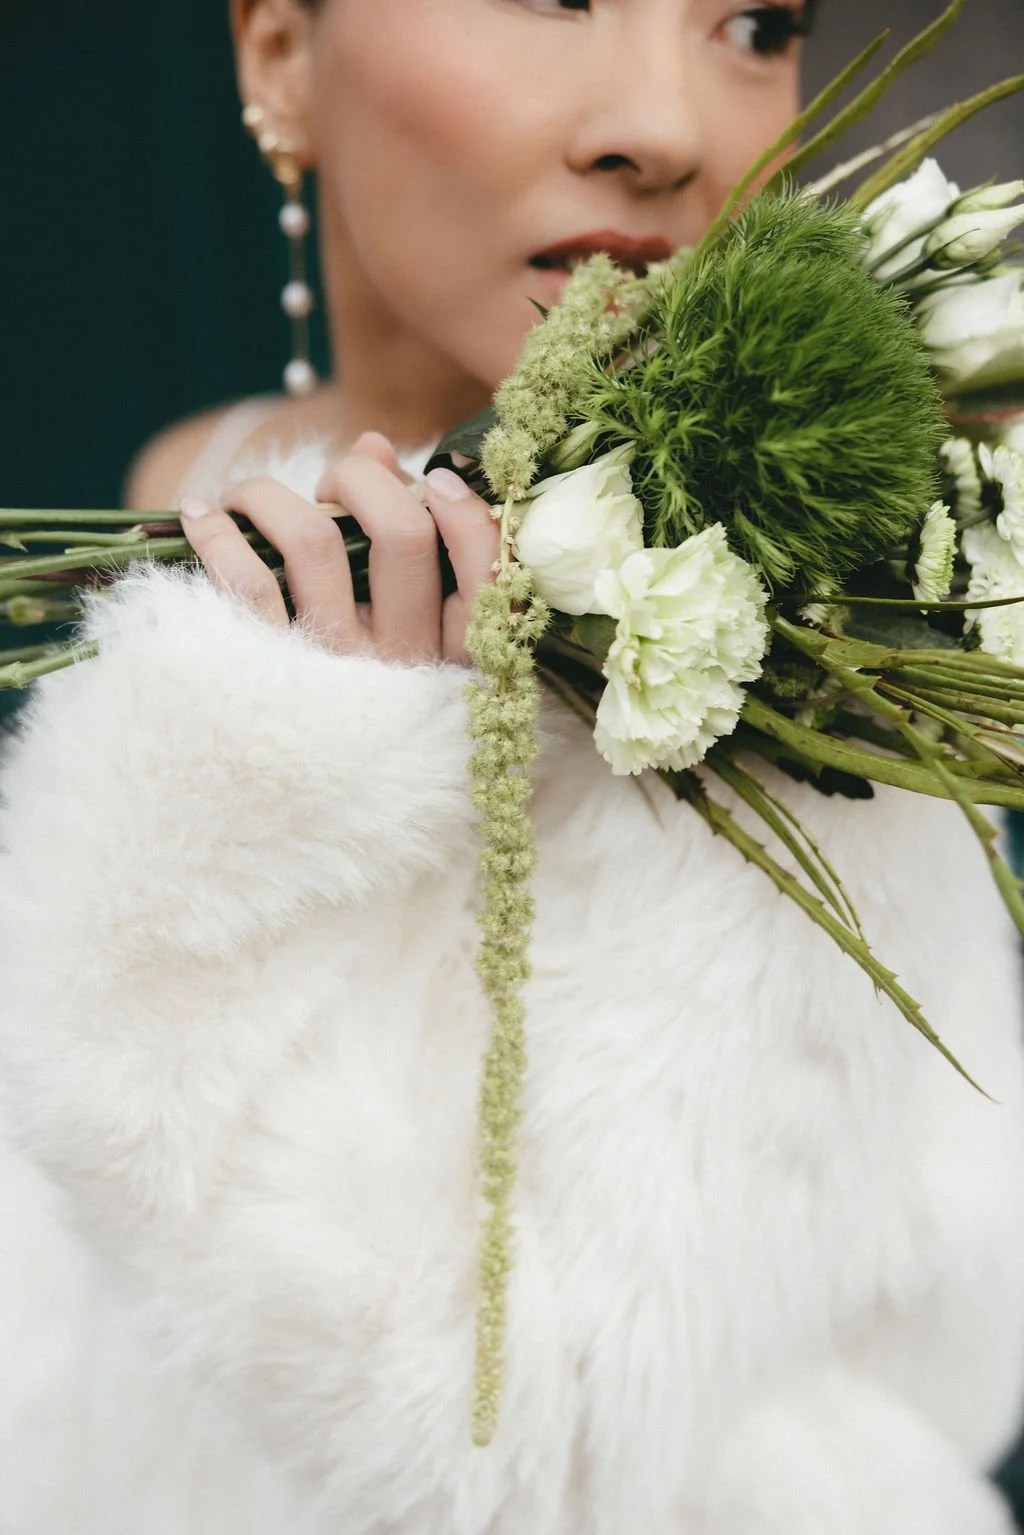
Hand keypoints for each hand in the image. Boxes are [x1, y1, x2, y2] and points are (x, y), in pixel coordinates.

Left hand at [179, 431, 499, 664]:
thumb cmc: (355, 694)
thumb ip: (403, 531)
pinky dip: (216, 533)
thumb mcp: (403, 627)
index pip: (488, 574)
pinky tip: (200, 514)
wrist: (292, 792)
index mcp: (457, 656)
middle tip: (333, 481)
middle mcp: (404, 662)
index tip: (435, 481)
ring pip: (313, 542)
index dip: (467, 512)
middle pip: (401, 534)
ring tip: (249, 494)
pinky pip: (245, 581)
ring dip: (273, 494)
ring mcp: (338, 670)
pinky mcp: (273, 674)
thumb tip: (375, 445)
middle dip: (362, 478)